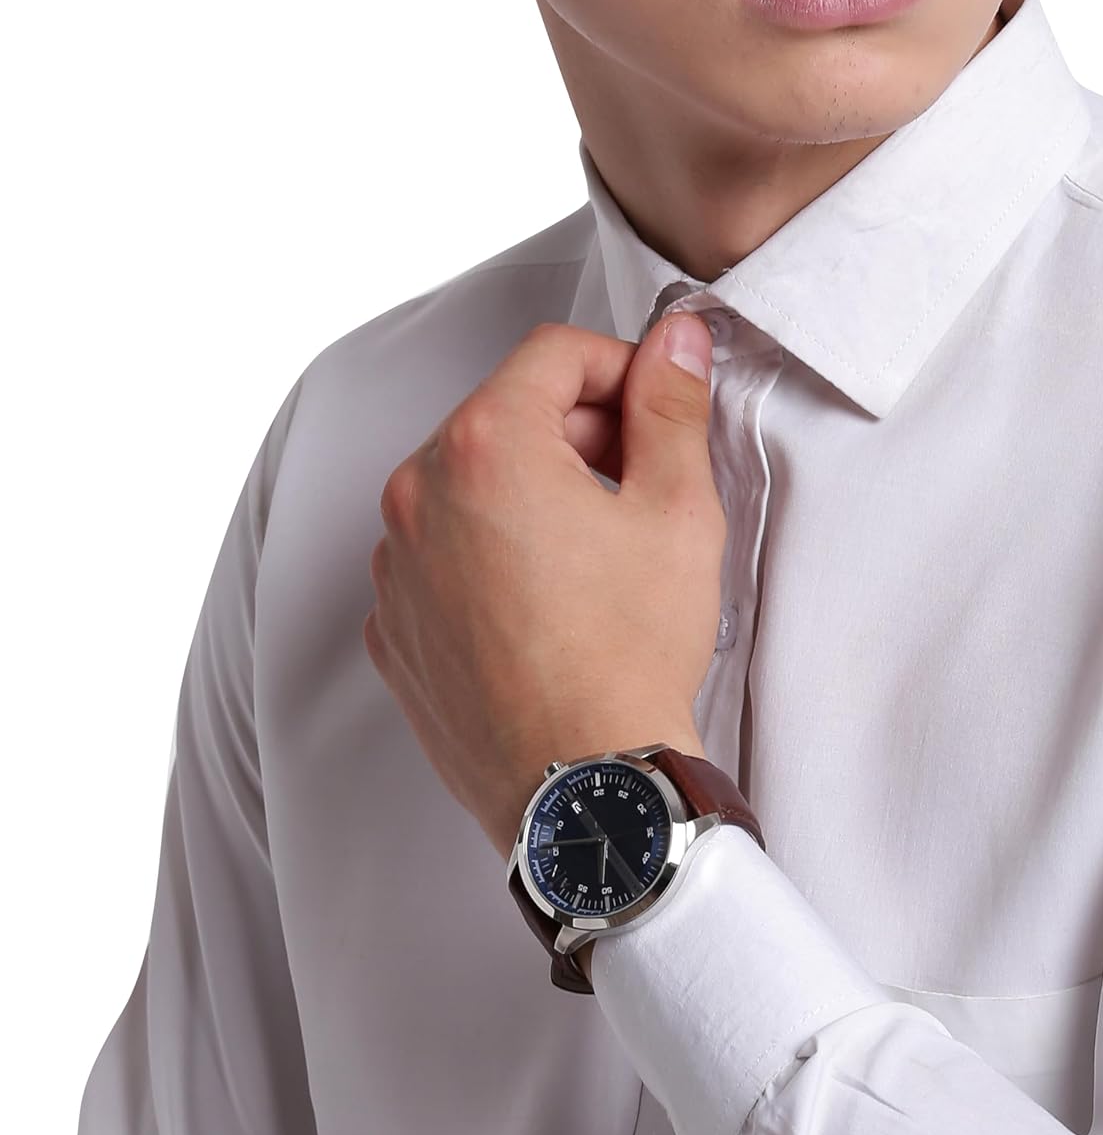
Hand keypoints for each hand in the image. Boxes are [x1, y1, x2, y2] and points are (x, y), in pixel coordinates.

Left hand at [363, 310, 719, 850]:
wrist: (583, 789)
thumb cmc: (628, 659)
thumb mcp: (677, 514)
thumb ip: (671, 408)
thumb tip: (675, 345)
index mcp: (487, 449)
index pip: (554, 355)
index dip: (621, 371)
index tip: (655, 412)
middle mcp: (418, 497)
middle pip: (505, 417)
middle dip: (578, 437)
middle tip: (639, 492)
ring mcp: (395, 568)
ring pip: (470, 488)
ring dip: (531, 497)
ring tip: (593, 562)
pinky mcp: (393, 628)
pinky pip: (440, 558)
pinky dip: (489, 560)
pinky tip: (547, 607)